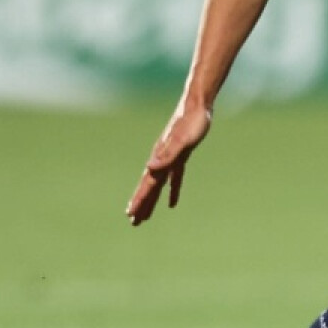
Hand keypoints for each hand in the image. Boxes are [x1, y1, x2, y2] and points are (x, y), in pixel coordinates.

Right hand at [127, 101, 212, 224]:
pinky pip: (174, 177)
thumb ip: (167, 155)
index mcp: (160, 158)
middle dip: (142, 204)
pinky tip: (171, 203)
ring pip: (159, 184)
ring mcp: (170, 157)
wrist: (197, 105)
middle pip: (150, 187)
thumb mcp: (183, 141)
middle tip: (133, 222)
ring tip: (145, 216)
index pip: (148, 183)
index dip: (140, 199)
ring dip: (152, 200)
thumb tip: (150, 168)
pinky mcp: (181, 155)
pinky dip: (172, 191)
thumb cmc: (192, 122)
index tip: (130, 214)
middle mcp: (161, 159)